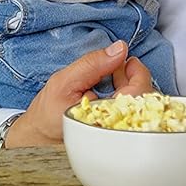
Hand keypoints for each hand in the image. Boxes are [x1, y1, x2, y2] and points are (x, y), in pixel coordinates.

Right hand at [5, 41, 154, 146]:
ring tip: (115, 73)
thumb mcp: (64, 81)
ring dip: (131, 86)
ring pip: (141, 107)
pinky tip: (115, 87)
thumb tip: (119, 49)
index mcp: (107, 121)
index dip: (139, 74)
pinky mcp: (116, 132)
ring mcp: (118, 132)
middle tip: (121, 65)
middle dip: (136, 78)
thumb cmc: (48, 113)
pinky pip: (132, 113)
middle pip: (146, 101)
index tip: (129, 61)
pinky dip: (127, 96)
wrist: (38, 136)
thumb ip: (92, 64)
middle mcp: (117, 130)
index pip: (141, 95)